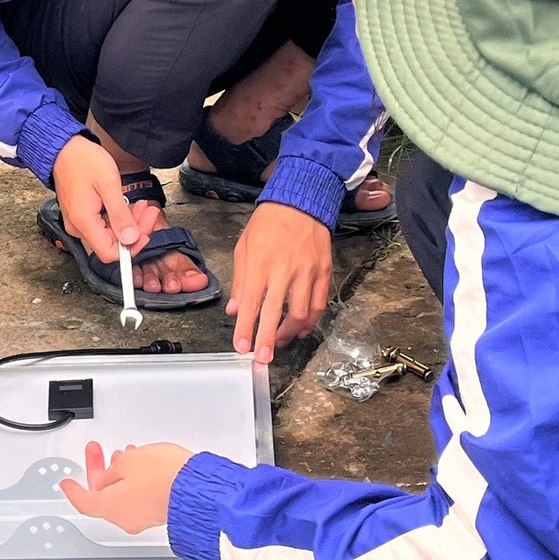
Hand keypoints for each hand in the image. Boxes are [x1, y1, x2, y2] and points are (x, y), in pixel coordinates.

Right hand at [52, 136, 140, 264]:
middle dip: (135, 231)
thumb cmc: (83, 161)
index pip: (110, 254)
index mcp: (83, 222)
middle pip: (112, 245)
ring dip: (128, 223)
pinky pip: (103, 226)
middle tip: (149, 212)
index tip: (146, 232)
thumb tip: (131, 239)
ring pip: (109, 235)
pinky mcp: (81, 217)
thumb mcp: (108, 184)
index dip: (131, 247)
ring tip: (142, 207)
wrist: (64, 149)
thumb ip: (120, 214)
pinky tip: (128, 205)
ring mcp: (78, 223)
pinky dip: (118, 218)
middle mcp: (78, 227)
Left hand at [59, 441, 192, 533]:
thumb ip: (114, 467)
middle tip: (96, 451)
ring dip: (121, 473)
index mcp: (110, 507)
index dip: (73, 490)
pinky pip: (139, 496)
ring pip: (123, 494)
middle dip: (100, 470)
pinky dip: (135, 480)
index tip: (66, 483)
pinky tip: (141, 464)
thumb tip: (114, 474)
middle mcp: (125, 517)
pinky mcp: (160, 512)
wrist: (196, 488)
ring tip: (124, 453)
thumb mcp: (128, 461)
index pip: (84, 501)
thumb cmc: (163, 477)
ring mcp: (144, 517)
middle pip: (104, 495)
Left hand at [227, 202, 331, 362]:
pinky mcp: (323, 271)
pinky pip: (319, 303)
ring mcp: (307, 271)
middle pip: (276, 312)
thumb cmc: (269, 223)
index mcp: (260, 263)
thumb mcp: (244, 247)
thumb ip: (241, 282)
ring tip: (279, 342)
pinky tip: (301, 328)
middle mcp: (284, 269)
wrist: (301, 201)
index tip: (242, 347)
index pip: (252, 303)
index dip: (246, 329)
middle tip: (262, 358)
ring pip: (301, 312)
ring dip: (289, 332)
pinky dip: (311, 320)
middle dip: (268, 339)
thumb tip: (235, 310)